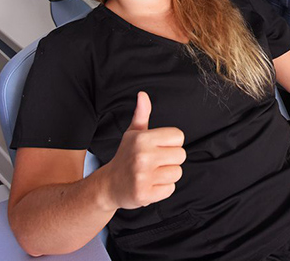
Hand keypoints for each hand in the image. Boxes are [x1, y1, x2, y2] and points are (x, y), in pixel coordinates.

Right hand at [103, 92, 185, 209]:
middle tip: (155, 162)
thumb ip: (142, 114)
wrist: (108, 185)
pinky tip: (150, 185)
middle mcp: (142, 156)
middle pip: (181, 155)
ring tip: (152, 174)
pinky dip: (163, 189)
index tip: (159, 147)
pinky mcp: (144, 194)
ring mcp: (143, 176)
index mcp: (142, 138)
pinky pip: (170, 189)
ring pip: (177, 173)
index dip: (171, 143)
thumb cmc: (125, 156)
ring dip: (167, 175)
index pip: (178, 136)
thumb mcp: (133, 133)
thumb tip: (143, 95)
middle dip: (171, 160)